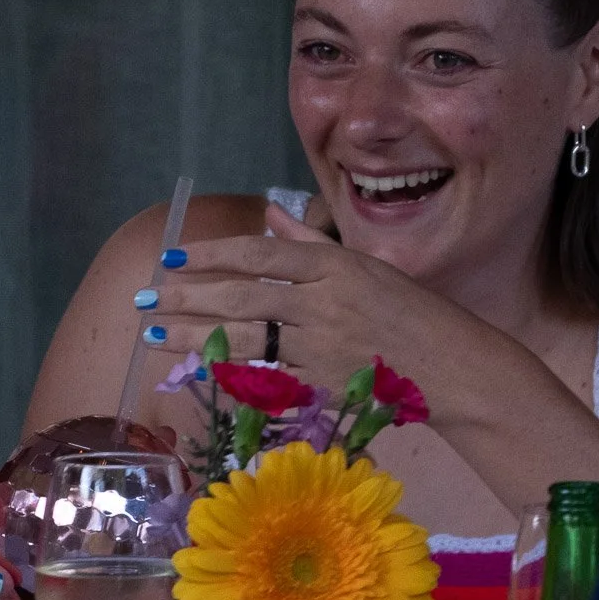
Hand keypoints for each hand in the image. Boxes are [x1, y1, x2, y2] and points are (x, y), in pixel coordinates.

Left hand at [140, 201, 467, 392]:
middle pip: (242, 295)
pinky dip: (230, 369)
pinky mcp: (322, 384)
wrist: (450, 366)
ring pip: (245, 337)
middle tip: (147, 297)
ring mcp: (322, 345)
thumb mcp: (364, 265)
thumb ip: (311, 243)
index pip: (259, 254)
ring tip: (155, 335)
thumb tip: (271, 215)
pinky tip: (200, 366)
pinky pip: (267, 374)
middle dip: (188, 296)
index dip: (211, 254)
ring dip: (194, 336)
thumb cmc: (409, 312)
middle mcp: (324, 301)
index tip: (173, 255)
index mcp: (334, 265)